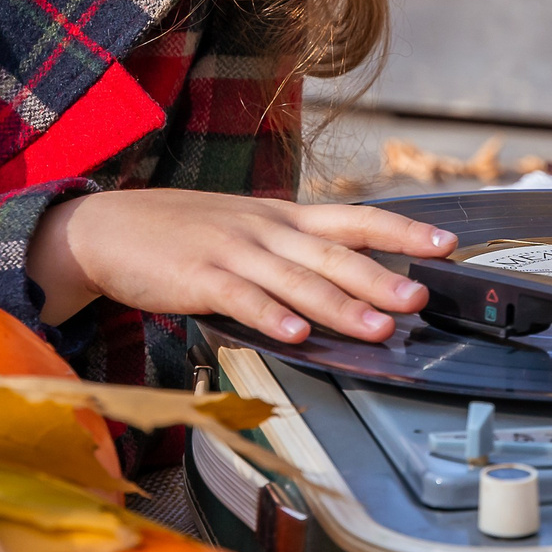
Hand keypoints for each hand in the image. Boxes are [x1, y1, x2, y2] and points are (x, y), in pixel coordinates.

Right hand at [28, 189, 451, 343]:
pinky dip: (271, 317)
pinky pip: (241, 299)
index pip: (353, 219)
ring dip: (340, 306)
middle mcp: (265, 230)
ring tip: (377, 328)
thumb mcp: (245, 228)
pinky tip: (295, 334)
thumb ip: (291, 250)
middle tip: (420, 299)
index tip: (445, 245)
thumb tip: (347, 278)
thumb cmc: (180, 233)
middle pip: (333, 253)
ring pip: (296, 280)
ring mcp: (232, 251)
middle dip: (381, 278)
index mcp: (281, 217)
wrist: (107, 228)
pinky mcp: (198, 277)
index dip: (401, 231)